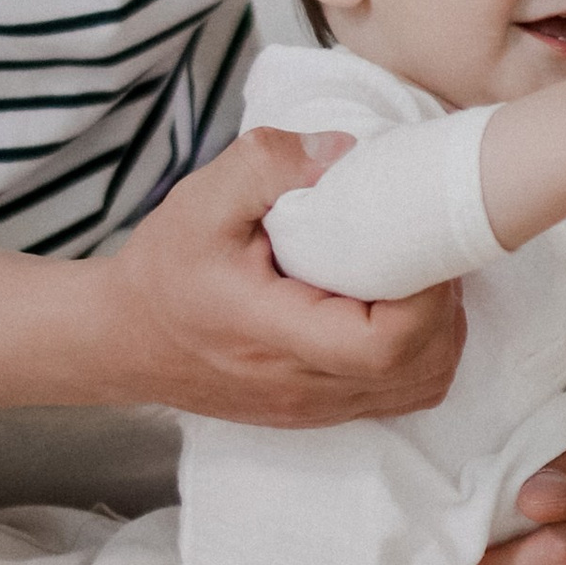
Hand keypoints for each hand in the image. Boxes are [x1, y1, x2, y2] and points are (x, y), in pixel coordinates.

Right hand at [89, 130, 465, 425]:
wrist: (121, 339)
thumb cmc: (163, 269)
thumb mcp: (202, 198)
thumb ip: (271, 163)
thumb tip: (346, 152)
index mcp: (273, 334)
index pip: (384, 345)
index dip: (426, 298)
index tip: (415, 246)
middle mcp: (300, 386)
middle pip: (419, 370)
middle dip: (444, 308)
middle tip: (426, 252)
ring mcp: (313, 409)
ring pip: (418, 389)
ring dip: (438, 334)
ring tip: (415, 278)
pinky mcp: (318, 413)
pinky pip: (397, 395)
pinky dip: (419, 355)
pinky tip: (394, 307)